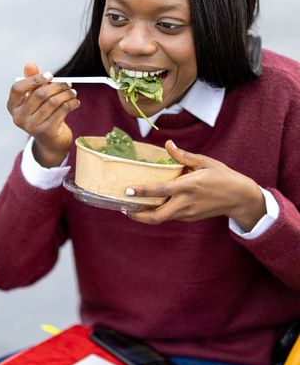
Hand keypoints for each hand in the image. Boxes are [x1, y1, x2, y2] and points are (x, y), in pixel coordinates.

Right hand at [7, 62, 79, 166]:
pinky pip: (62, 111)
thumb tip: (30, 64)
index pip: (17, 88)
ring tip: (73, 92)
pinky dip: (71, 104)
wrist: (50, 141)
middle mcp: (19, 117)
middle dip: (57, 85)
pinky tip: (75, 102)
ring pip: (53, 102)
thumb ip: (32, 80)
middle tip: (68, 83)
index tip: (50, 75)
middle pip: (39, 94)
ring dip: (66, 94)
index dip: (33, 79)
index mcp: (13, 106)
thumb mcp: (35, 97)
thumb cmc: (42, 114)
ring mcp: (31, 126)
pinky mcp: (46, 132)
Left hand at [126, 140, 265, 228]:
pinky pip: (169, 216)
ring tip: (132, 208)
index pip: (160, 190)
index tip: (127, 190)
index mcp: (188, 186)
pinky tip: (150, 205)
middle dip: (138, 216)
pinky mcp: (189, 218)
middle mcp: (185, 202)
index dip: (142, 192)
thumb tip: (167, 145)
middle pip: (157, 217)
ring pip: (161, 219)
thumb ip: (183, 156)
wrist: (239, 198)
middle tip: (124, 209)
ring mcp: (187, 213)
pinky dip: (158, 212)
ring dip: (145, 216)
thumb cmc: (222, 176)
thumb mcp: (204, 162)